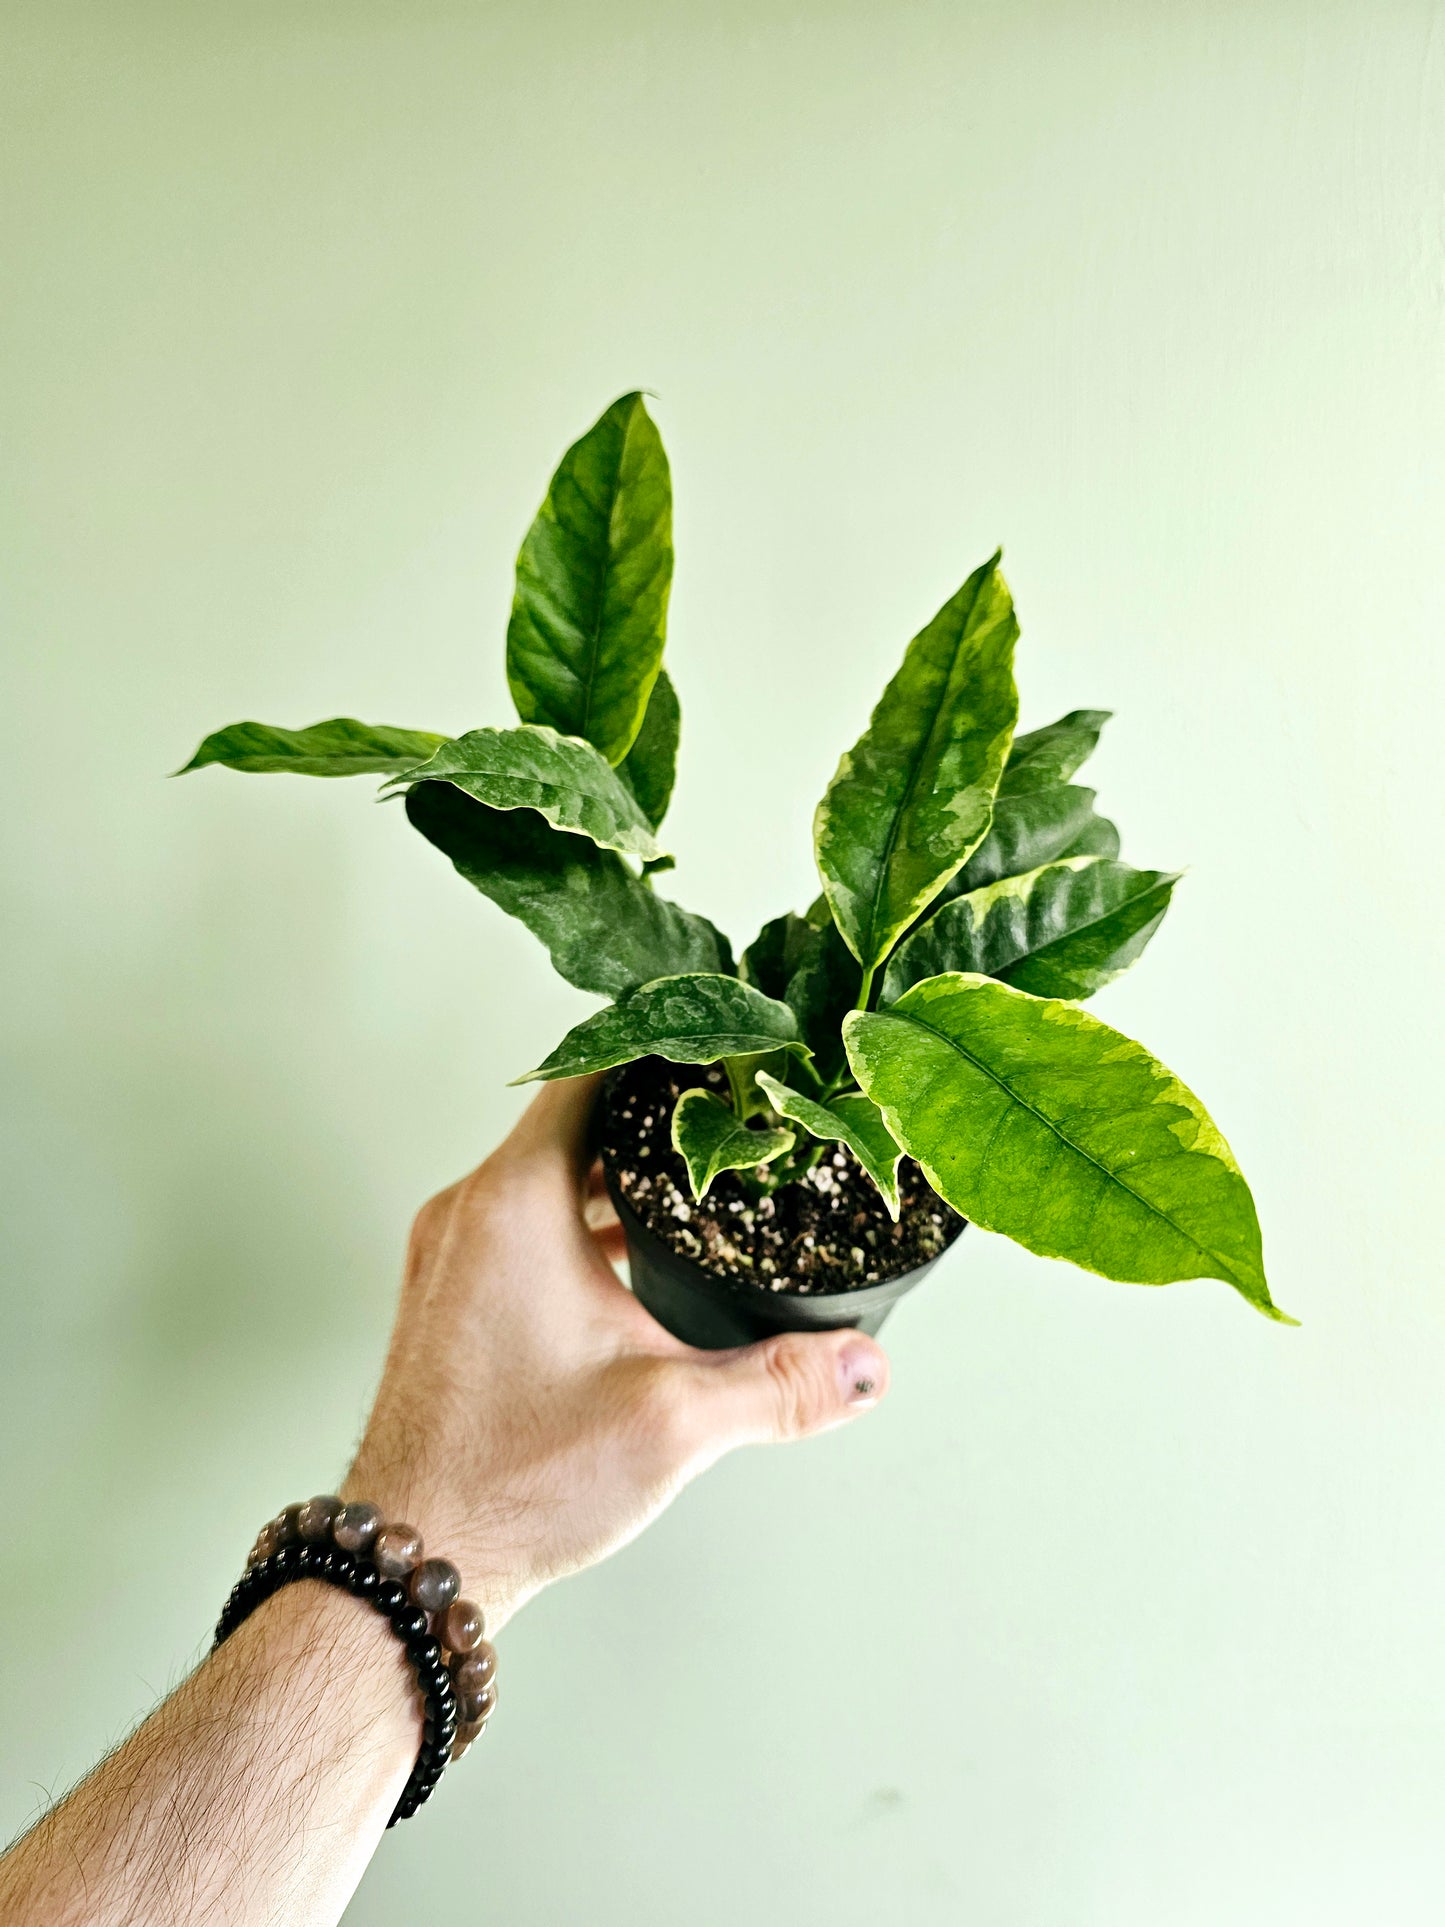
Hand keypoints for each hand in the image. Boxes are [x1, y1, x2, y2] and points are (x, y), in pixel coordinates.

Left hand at [343, 1073, 889, 1626]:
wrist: (410, 1558)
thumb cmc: (511, 1480)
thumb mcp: (670, 1423)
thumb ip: (778, 1385)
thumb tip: (865, 1364)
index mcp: (514, 1203)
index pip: (588, 1071)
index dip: (660, 1047)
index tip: (721, 1039)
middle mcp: (471, 1214)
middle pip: (572, 1121)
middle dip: (655, 1118)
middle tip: (735, 1115)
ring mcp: (451, 1259)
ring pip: (547, 1179)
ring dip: (617, 1177)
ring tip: (701, 1186)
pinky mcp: (449, 1304)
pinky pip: (522, 1228)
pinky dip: (581, 1225)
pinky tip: (638, 1266)